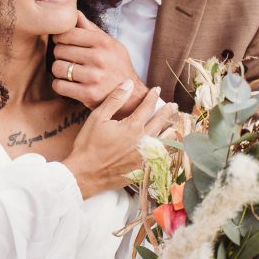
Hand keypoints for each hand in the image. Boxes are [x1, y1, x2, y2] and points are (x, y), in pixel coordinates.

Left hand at [51, 11, 147, 112]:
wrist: (131, 95)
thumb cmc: (117, 65)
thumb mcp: (110, 44)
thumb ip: (91, 29)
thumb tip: (75, 13)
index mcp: (103, 42)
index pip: (68, 33)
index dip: (59, 37)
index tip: (61, 42)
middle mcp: (99, 58)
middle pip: (60, 50)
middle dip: (59, 54)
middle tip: (66, 58)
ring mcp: (94, 77)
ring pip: (57, 68)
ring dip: (58, 70)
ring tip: (67, 70)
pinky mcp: (88, 94)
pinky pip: (59, 86)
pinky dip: (59, 85)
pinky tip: (67, 83)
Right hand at [63, 83, 175, 198]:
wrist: (85, 174)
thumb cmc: (89, 144)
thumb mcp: (98, 117)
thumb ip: (115, 99)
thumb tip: (129, 84)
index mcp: (132, 127)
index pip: (147, 107)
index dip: (153, 97)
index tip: (157, 89)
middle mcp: (143, 141)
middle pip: (160, 123)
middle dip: (167, 112)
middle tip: (173, 105)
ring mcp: (144, 157)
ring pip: (164, 141)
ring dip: (170, 130)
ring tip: (174, 125)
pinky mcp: (142, 169)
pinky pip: (160, 158)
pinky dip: (166, 150)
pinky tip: (166, 148)